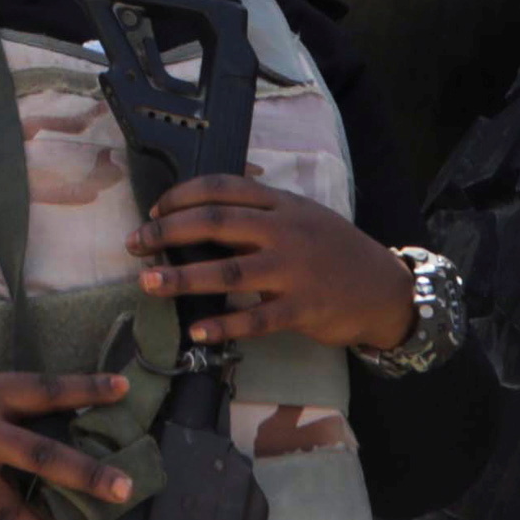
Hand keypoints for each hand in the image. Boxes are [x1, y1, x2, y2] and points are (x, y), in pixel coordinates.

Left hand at [134, 175, 412, 354]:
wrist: (384, 288)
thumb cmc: (334, 250)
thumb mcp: (302, 214)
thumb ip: (261, 208)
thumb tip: (204, 204)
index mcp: (282, 204)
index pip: (223, 187)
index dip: (182, 196)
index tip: (155, 210)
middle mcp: (285, 232)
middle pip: (216, 223)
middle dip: (168, 232)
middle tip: (136, 244)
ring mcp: (294, 272)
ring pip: (228, 272)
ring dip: (183, 278)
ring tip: (148, 283)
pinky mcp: (302, 310)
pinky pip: (255, 320)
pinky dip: (223, 326)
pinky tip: (196, 331)